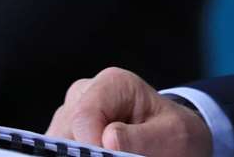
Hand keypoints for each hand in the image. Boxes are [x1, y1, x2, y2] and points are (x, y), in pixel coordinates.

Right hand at [45, 67, 210, 156]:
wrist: (173, 140)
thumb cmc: (174, 133)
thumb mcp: (170, 136)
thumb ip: (141, 139)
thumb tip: (107, 140)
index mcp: (113, 83)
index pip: (84, 115)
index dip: (90, 145)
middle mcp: (85, 93)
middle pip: (68, 131)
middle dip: (88, 152)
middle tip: (122, 156)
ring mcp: (71, 114)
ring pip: (59, 144)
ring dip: (83, 154)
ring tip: (118, 154)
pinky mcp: (65, 136)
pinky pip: (60, 152)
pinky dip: (78, 156)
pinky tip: (100, 156)